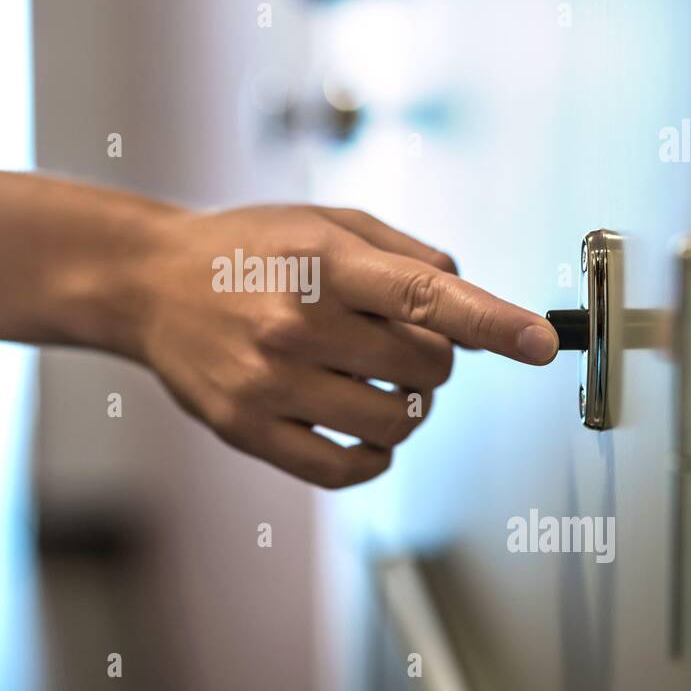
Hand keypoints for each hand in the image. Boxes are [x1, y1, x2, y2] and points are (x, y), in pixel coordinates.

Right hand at [134, 205, 558, 487]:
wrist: (150, 284)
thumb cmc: (248, 248)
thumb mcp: (327, 221)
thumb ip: (406, 257)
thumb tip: (473, 302)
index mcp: (322, 262)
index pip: (424, 297)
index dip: (492, 322)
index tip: (540, 343)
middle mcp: (295, 324)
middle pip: (425, 368)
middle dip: (437, 358)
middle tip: (404, 342)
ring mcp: (269, 384)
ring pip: (395, 423)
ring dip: (410, 406)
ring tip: (378, 379)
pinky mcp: (249, 430)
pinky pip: (345, 468)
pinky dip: (375, 454)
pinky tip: (364, 426)